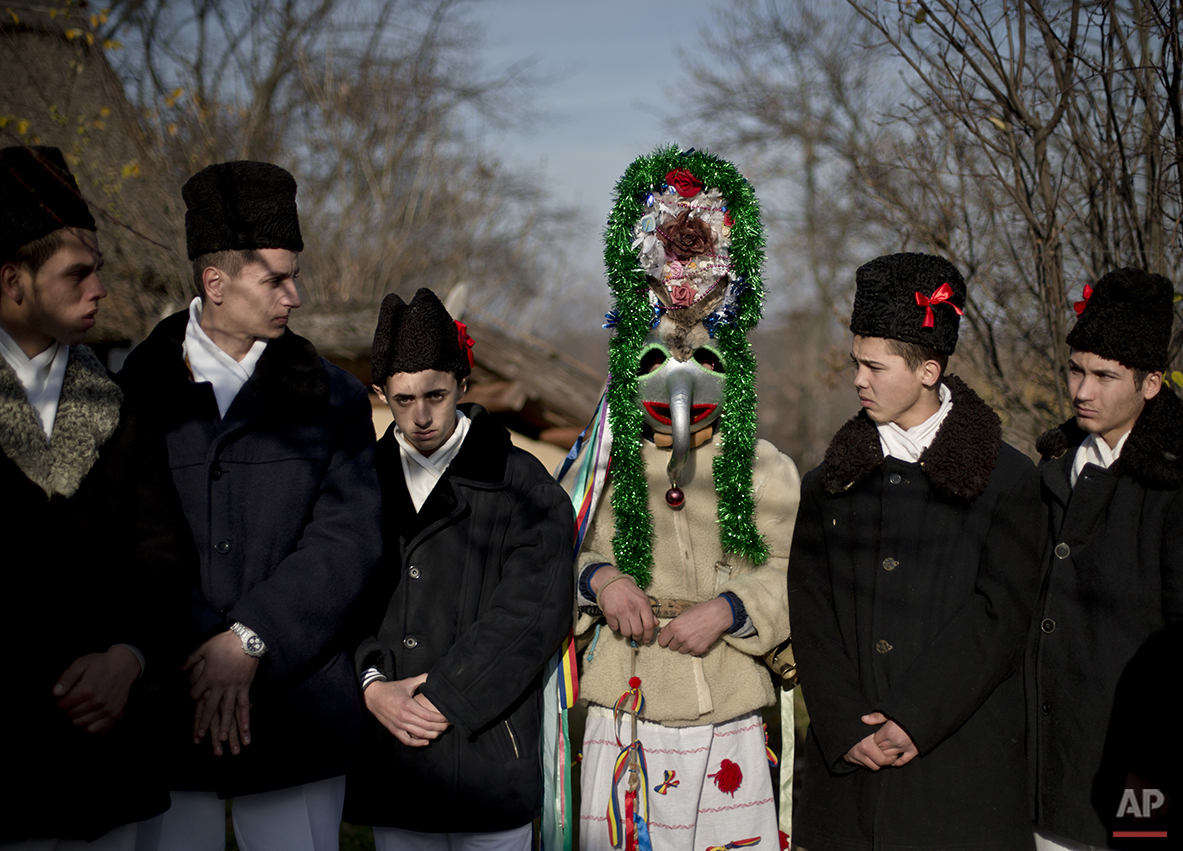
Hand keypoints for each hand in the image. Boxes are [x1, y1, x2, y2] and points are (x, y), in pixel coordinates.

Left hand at [53, 647, 141, 734]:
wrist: (124, 665)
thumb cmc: (101, 664)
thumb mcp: (81, 664)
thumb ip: (66, 678)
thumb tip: (55, 694)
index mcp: (87, 690)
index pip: (61, 706)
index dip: (59, 701)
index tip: (64, 696)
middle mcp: (98, 702)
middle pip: (70, 716)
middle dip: (67, 710)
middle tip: (72, 702)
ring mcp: (108, 711)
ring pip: (80, 725)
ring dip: (76, 719)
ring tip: (80, 709)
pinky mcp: (115, 716)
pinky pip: (96, 732)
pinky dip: (88, 728)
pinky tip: (88, 719)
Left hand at [184, 631, 258, 752]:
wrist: (245, 640)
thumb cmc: (223, 643)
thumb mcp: (204, 649)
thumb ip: (191, 660)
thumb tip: (180, 668)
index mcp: (207, 677)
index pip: (195, 692)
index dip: (192, 696)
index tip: (191, 699)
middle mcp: (219, 686)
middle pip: (210, 708)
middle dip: (204, 722)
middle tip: (201, 735)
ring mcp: (232, 688)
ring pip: (227, 710)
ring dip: (225, 726)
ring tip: (222, 739)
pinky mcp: (244, 687)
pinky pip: (244, 705)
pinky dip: (245, 717)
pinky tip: (245, 727)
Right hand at [364, 673, 449, 746]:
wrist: (373, 696)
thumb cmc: (392, 689)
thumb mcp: (407, 682)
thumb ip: (422, 679)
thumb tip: (433, 676)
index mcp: (408, 704)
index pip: (429, 716)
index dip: (440, 718)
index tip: (448, 717)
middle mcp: (404, 716)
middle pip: (426, 726)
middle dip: (440, 727)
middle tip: (448, 725)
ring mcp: (399, 725)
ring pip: (419, 734)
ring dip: (432, 735)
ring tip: (441, 732)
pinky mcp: (394, 730)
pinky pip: (407, 740)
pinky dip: (417, 743)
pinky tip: (426, 742)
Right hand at [593, 566, 655, 643]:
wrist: (612, 582)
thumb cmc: (629, 591)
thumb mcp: (642, 598)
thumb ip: (649, 612)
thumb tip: (656, 624)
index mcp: (643, 604)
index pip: (649, 625)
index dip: (649, 636)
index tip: (646, 640)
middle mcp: (632, 608)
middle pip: (638, 632)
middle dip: (637, 637)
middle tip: (636, 636)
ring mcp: (620, 611)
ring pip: (626, 633)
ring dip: (627, 633)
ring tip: (627, 628)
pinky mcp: (610, 613)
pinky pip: (614, 628)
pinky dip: (616, 628)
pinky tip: (618, 622)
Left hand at [657, 597, 732, 655]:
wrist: (717, 615)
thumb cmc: (700, 612)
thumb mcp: (682, 615)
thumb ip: (672, 625)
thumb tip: (662, 632)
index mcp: (674, 627)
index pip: (661, 641)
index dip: (665, 639)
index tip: (669, 637)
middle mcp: (680, 637)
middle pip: (671, 647)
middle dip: (675, 642)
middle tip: (683, 635)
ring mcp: (690, 645)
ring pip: (681, 651)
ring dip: (684, 646)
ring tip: (692, 636)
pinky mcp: (699, 650)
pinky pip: (691, 653)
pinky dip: (694, 648)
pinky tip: (699, 639)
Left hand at [867, 712, 918, 766]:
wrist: (925, 714)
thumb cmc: (906, 711)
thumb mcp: (889, 711)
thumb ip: (876, 717)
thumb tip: (863, 719)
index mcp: (888, 732)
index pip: (874, 741)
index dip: (872, 740)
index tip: (872, 738)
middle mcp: (895, 742)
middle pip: (880, 750)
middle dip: (877, 749)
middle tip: (876, 746)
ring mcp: (904, 747)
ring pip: (889, 756)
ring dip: (885, 755)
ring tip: (882, 754)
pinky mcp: (914, 750)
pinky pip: (904, 760)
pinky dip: (898, 762)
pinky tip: (893, 762)